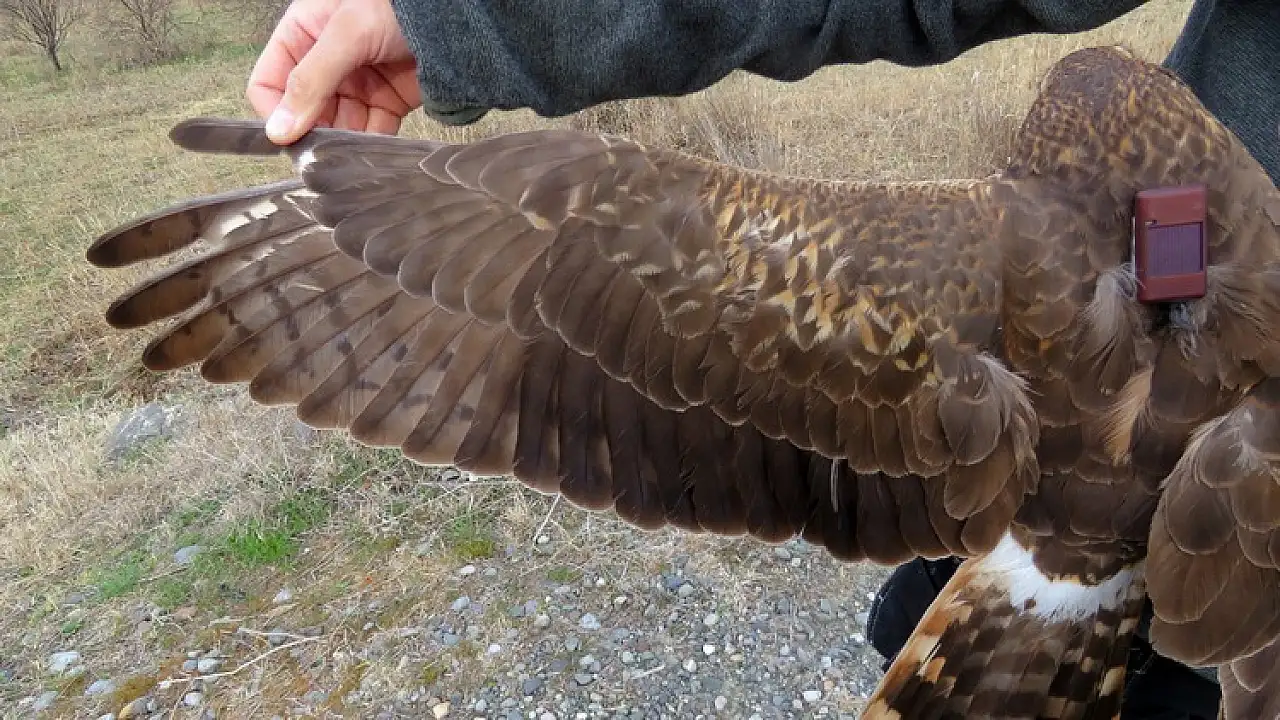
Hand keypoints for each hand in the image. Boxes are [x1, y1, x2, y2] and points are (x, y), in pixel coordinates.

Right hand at [246, 0, 421, 143]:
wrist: (453, 14)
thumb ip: (312, 79)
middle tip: (322, 156)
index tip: (289, 138)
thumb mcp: (348, 32)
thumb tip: (279, 128)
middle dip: (313, 134)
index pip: (269, 83)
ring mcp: (357, 84)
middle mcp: (325, 63)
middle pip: (304, 112)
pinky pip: (370, 131)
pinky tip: (371, 155)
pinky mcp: (387, 101)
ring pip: (337, 127)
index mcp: (303, 36)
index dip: (275, 113)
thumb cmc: (399, 4)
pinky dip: (370, 146)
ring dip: (341, 145)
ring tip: (348, 158)